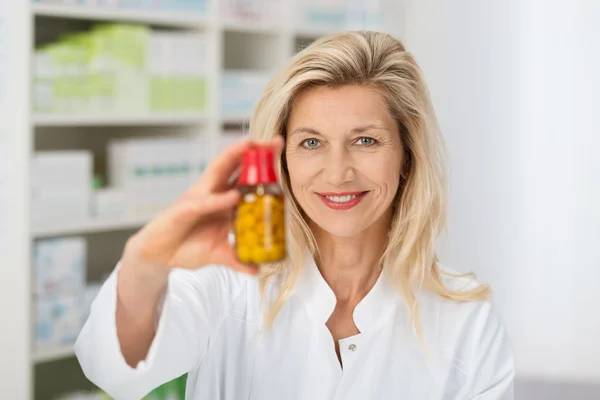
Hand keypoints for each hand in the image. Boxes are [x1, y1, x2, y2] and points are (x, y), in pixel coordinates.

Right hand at [123, 136, 284, 275]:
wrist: (159, 255)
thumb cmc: (188, 246)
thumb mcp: (220, 253)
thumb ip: (238, 258)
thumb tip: (257, 267)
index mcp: (222, 198)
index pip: (244, 175)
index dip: (262, 163)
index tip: (279, 149)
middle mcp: (212, 192)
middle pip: (234, 164)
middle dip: (253, 150)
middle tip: (274, 140)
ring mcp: (198, 198)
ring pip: (217, 171)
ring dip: (233, 157)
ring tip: (250, 146)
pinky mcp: (184, 210)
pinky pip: (204, 203)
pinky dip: (219, 200)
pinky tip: (233, 196)